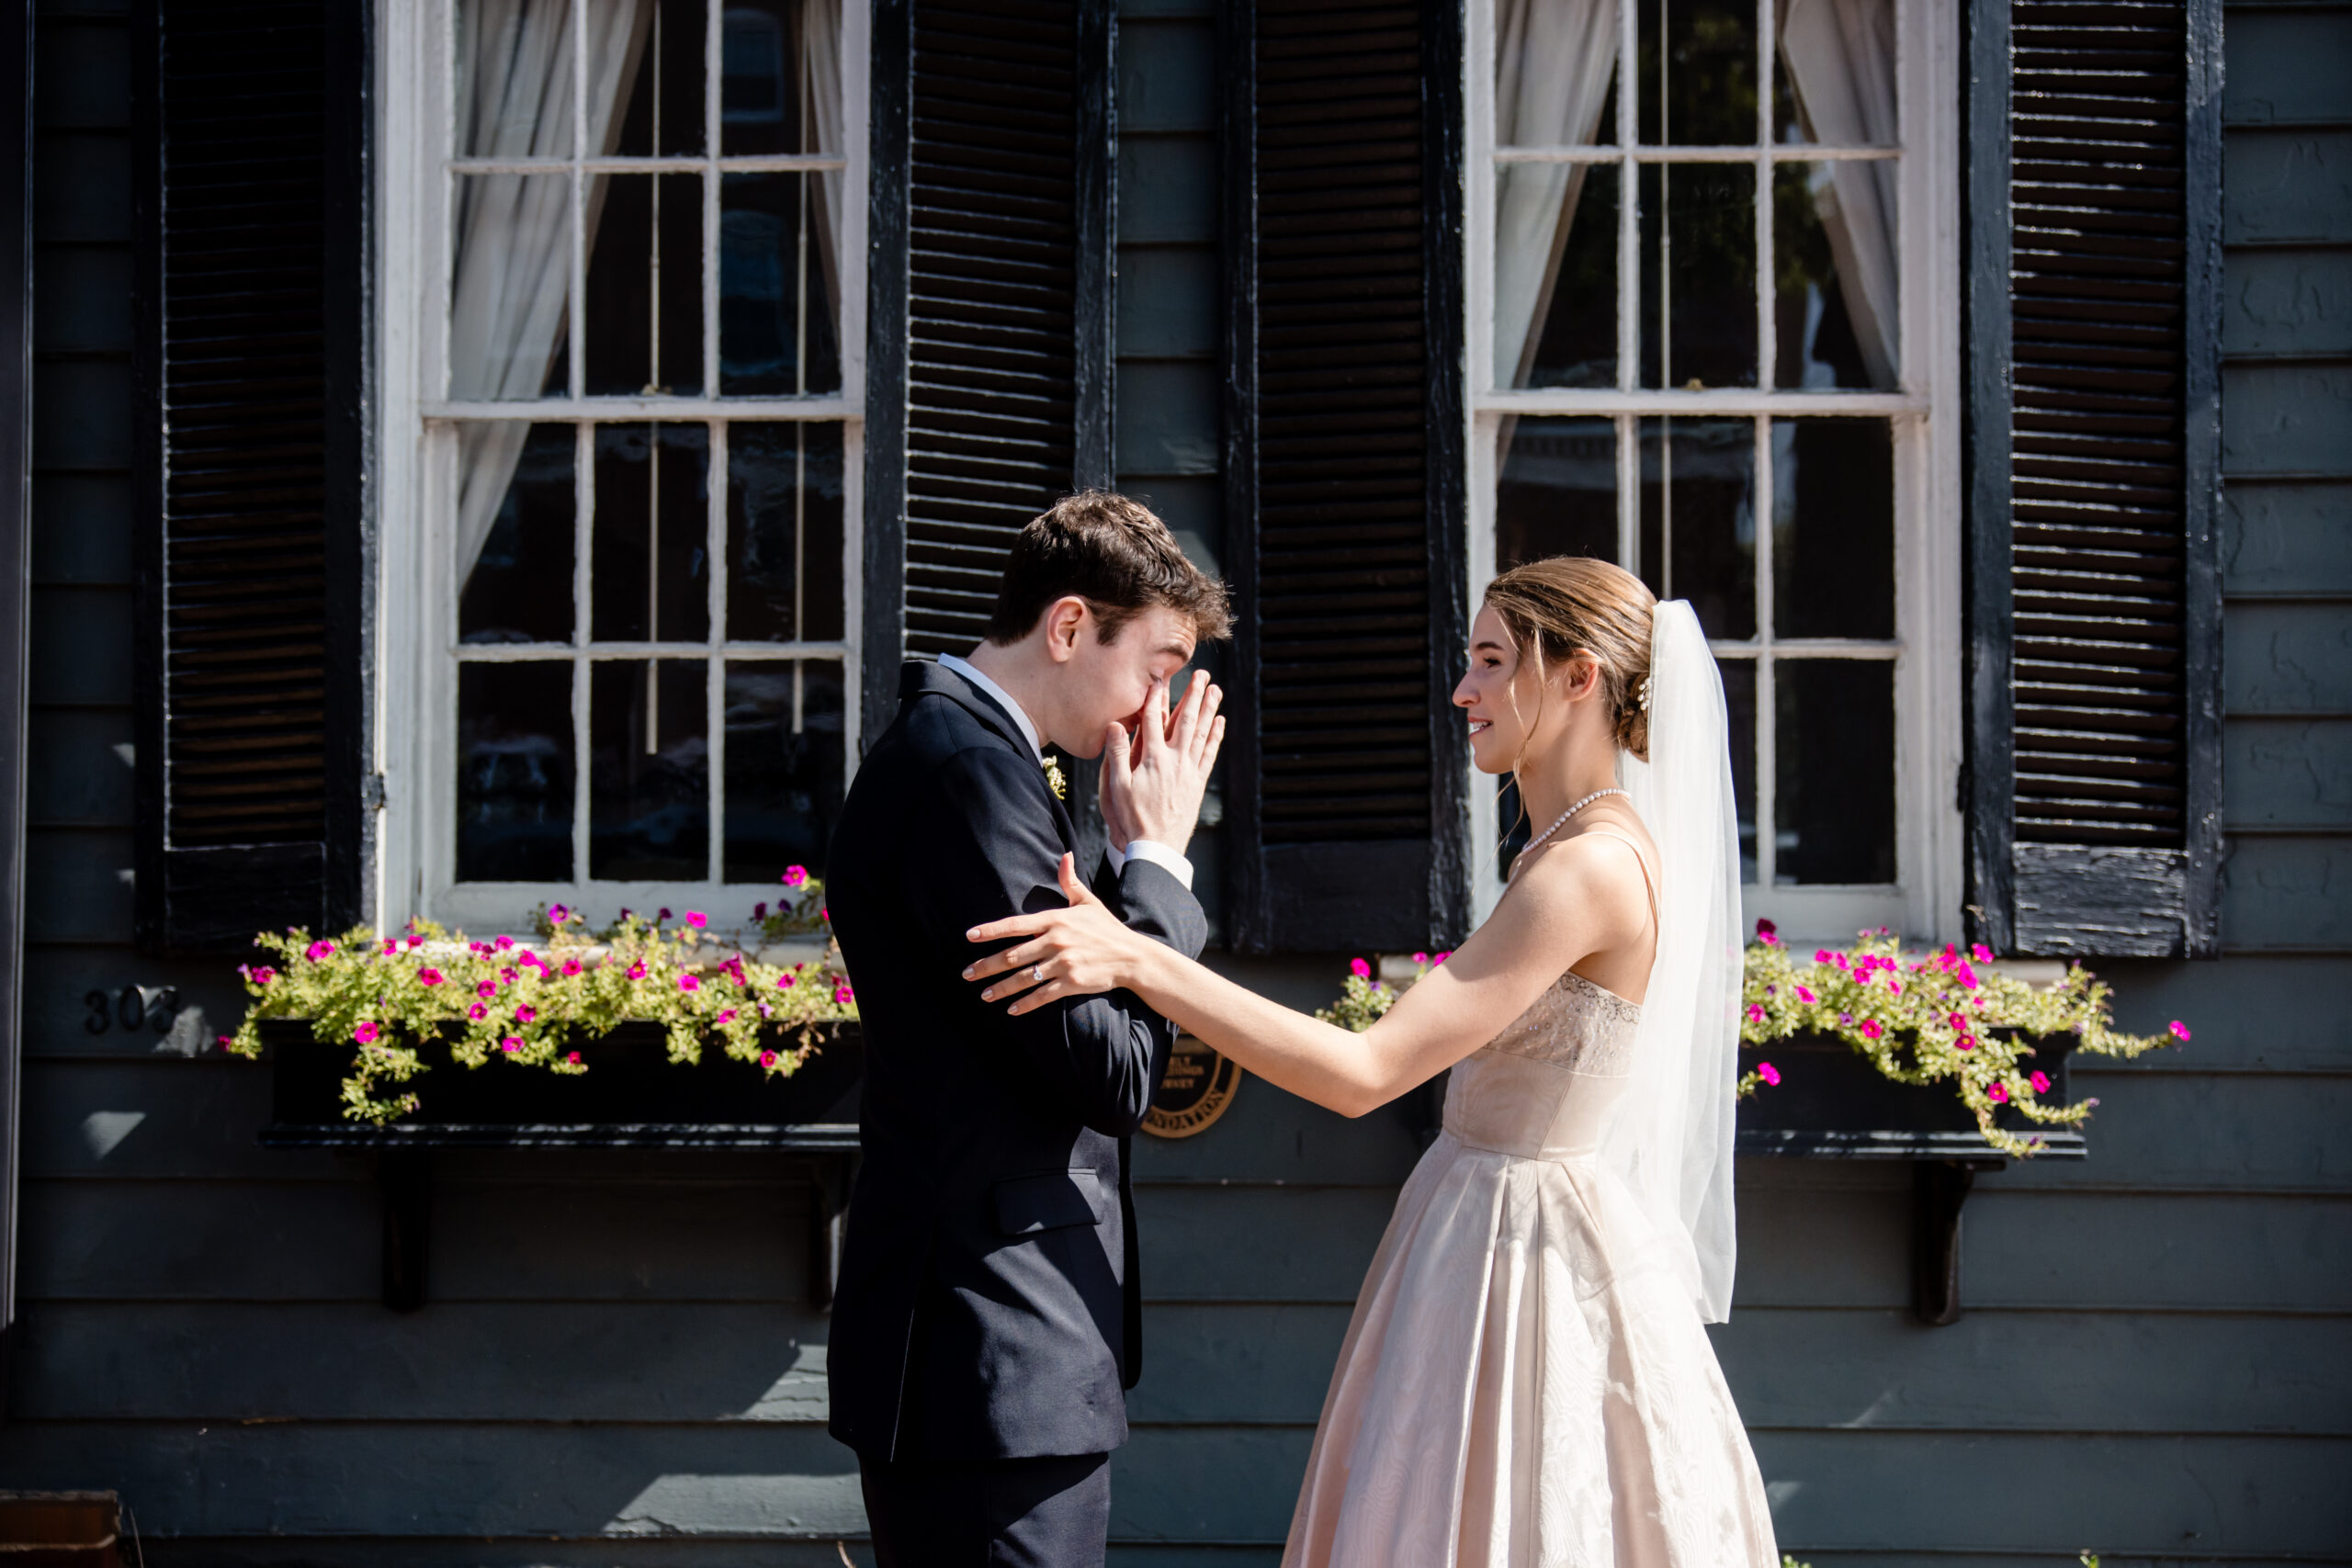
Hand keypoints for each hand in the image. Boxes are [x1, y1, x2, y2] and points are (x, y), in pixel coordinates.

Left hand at [964, 854, 1150, 1016]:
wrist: (1132, 956)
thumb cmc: (1107, 929)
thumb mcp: (1088, 902)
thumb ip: (1070, 881)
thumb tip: (1066, 854)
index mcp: (1056, 920)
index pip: (1015, 925)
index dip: (990, 930)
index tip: (970, 936)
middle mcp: (1056, 941)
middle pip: (1013, 955)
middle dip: (987, 966)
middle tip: (967, 973)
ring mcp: (1064, 963)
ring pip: (1024, 978)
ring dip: (1001, 988)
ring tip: (984, 995)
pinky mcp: (1072, 983)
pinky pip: (1043, 995)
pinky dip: (1025, 1004)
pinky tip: (1011, 1010)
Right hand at [1098, 668, 1224, 855]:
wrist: (1157, 846)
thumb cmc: (1132, 818)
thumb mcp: (1117, 786)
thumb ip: (1117, 753)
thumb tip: (1114, 724)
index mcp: (1152, 758)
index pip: (1154, 719)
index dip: (1156, 697)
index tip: (1160, 678)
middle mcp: (1175, 760)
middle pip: (1186, 720)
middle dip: (1194, 695)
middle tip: (1203, 675)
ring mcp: (1189, 771)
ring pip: (1201, 733)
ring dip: (1209, 709)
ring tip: (1216, 690)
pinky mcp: (1197, 782)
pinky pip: (1209, 754)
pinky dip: (1215, 736)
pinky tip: (1220, 723)